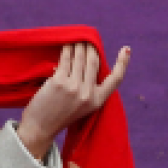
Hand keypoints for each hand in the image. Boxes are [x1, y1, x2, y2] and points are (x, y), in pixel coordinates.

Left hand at [17, 43, 128, 160]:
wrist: (41, 127)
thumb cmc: (62, 114)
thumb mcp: (83, 105)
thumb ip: (89, 88)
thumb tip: (89, 62)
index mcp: (97, 101)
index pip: (115, 79)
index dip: (123, 63)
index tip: (126, 49)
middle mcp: (88, 93)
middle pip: (94, 62)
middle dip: (91, 48)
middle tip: (87, 40)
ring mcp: (74, 87)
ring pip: (79, 58)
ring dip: (78, 46)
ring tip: (76, 40)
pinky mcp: (59, 82)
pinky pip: (65, 60)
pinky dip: (66, 50)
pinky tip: (66, 46)